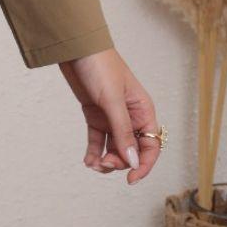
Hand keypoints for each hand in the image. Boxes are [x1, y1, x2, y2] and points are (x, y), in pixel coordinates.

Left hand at [59, 48, 160, 185]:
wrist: (74, 48)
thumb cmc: (99, 66)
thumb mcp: (112, 100)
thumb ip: (123, 131)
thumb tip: (133, 161)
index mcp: (143, 110)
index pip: (151, 145)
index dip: (144, 165)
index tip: (131, 179)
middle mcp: (130, 116)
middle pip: (132, 150)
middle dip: (120, 161)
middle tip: (104, 163)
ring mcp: (112, 116)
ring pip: (114, 148)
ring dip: (106, 160)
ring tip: (93, 164)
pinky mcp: (95, 115)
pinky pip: (98, 140)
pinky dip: (94, 153)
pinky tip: (88, 161)